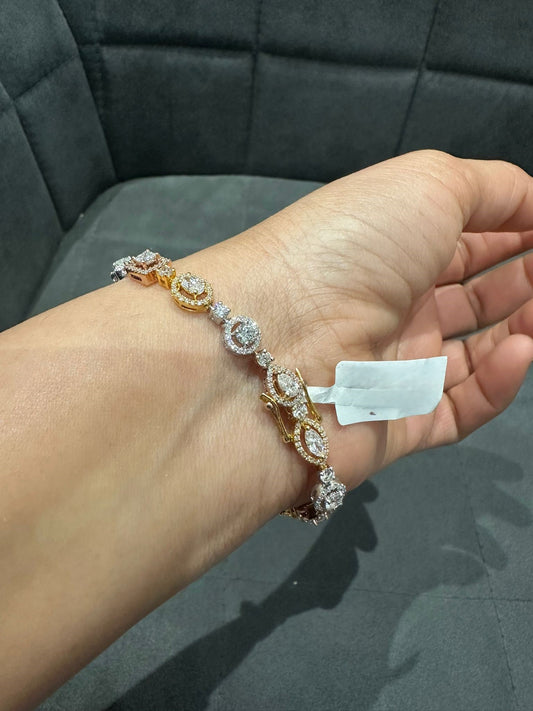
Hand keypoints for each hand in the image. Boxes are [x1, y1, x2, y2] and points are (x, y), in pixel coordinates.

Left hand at [180, 150, 532, 501]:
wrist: (276, 348)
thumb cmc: (351, 251)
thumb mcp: (425, 185)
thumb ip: (491, 188)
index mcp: (389, 246)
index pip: (467, 236)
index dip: (516, 227)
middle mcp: (390, 305)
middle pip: (473, 294)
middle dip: (524, 278)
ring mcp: (393, 367)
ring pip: (475, 352)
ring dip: (521, 327)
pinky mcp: (398, 425)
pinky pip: (461, 407)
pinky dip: (499, 380)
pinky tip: (522, 349)